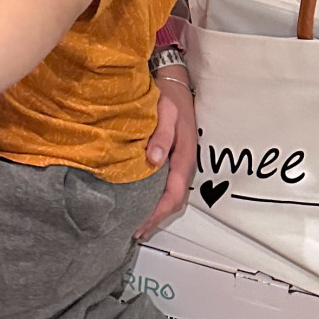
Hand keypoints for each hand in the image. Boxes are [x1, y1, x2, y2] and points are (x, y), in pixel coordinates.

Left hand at [134, 73, 196, 241]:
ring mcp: (178, 164)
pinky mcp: (172, 160)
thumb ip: (162, 135)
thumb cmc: (169, 99)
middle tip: (135, 233)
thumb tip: (154, 161)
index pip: (173, 194)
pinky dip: (154, 199)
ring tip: (136, 226)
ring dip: (154, 212)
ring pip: (170, 196)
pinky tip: (140, 202)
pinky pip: (165, 186)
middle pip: (173, 201)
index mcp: (183, 157)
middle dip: (155, 218)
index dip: (158, 212)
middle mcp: (183, 165)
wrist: (175, 85)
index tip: (141, 224)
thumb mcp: (166, 112)